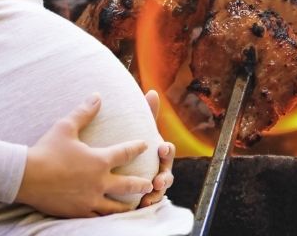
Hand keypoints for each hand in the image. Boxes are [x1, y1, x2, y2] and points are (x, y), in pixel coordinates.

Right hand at [15, 94, 153, 217]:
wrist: (26, 177)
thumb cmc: (46, 150)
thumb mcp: (65, 127)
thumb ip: (84, 112)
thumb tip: (97, 96)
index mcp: (100, 160)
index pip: (126, 152)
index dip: (138, 147)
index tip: (146, 145)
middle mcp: (99, 182)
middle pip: (129, 184)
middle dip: (142, 184)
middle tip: (150, 184)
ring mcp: (90, 199)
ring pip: (115, 206)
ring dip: (127, 205)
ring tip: (134, 206)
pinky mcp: (78, 211)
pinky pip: (97, 217)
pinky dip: (105, 216)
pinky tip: (108, 216)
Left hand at [139, 90, 174, 208]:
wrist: (128, 165)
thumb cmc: (140, 145)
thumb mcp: (143, 129)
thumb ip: (148, 113)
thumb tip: (152, 91)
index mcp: (160, 152)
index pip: (168, 151)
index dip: (167, 150)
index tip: (161, 148)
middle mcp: (161, 167)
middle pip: (168, 173)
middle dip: (165, 177)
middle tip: (159, 180)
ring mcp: (156, 182)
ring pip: (161, 189)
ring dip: (157, 193)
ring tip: (150, 195)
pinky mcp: (148, 194)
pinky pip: (151, 200)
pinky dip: (149, 202)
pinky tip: (142, 204)